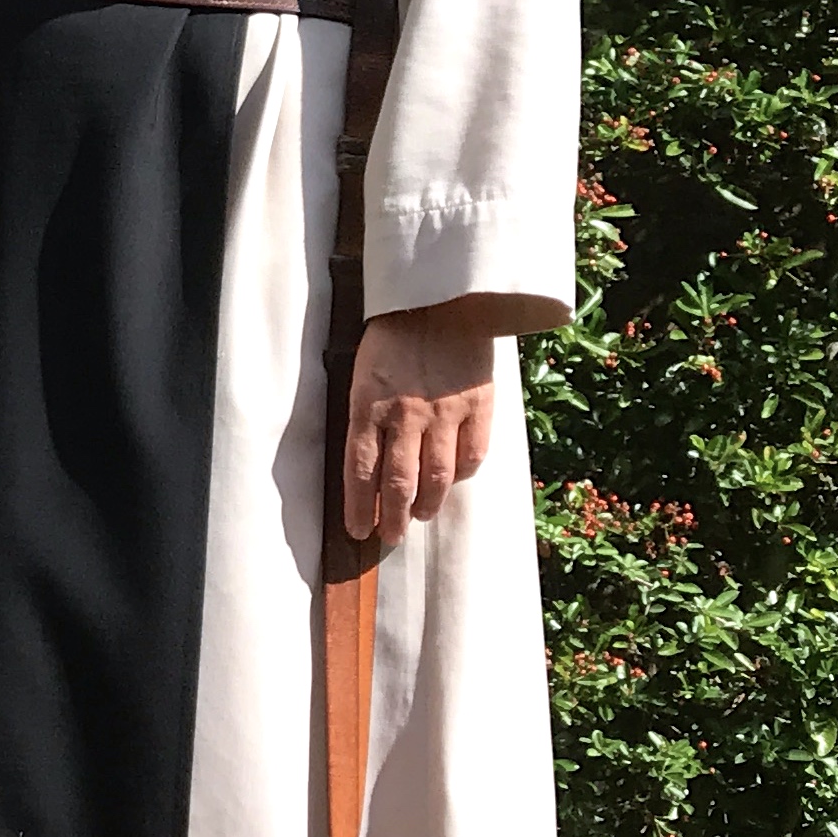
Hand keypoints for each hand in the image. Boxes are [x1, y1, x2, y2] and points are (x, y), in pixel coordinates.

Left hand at [341, 298, 513, 548]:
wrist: (443, 299)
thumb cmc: (392, 338)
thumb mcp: (362, 374)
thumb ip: (363, 419)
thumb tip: (365, 470)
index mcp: (368, 404)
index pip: (360, 471)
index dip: (359, 508)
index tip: (358, 531)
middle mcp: (406, 414)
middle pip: (399, 483)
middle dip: (393, 519)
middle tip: (390, 537)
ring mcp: (446, 412)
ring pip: (437, 478)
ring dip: (427, 506)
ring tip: (419, 516)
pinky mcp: (479, 406)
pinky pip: (472, 456)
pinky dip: (461, 476)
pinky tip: (452, 481)